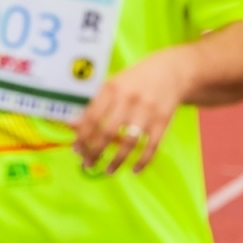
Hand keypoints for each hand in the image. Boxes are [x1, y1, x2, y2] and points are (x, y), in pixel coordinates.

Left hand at [72, 47, 192, 173]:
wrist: (171, 71)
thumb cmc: (134, 81)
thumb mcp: (112, 86)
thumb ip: (94, 105)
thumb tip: (71, 125)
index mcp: (111, 89)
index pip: (91, 117)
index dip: (82, 136)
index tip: (76, 150)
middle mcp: (128, 99)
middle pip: (107, 132)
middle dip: (95, 152)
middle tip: (88, 164)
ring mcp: (147, 111)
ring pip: (129, 143)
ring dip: (117, 161)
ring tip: (107, 171)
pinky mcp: (163, 121)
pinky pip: (151, 146)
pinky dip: (142, 161)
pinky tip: (134, 170)